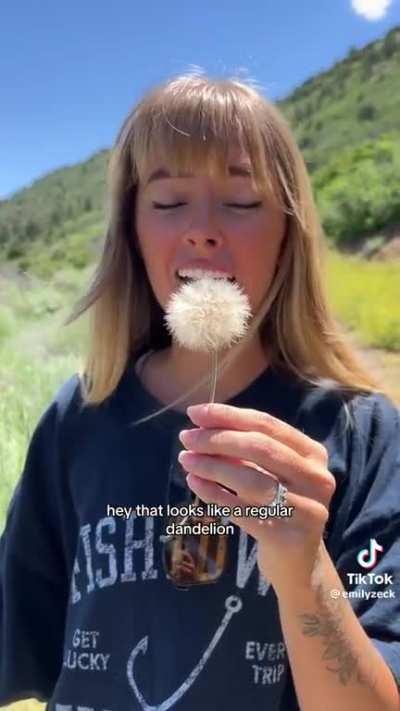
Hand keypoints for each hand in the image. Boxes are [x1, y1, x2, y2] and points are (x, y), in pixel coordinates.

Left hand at [178, 402, 335, 595]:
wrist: (297, 562)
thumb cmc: (279, 505)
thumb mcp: (271, 473)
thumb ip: (244, 450)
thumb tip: (201, 425)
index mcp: (313, 454)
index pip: (267, 425)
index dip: (229, 416)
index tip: (195, 413)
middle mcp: (316, 478)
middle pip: (259, 448)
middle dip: (217, 439)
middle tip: (186, 437)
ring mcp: (306, 508)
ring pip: (249, 479)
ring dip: (211, 466)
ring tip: (186, 459)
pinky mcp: (288, 536)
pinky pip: (242, 510)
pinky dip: (214, 494)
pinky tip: (195, 483)